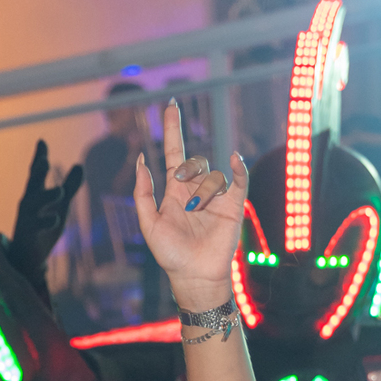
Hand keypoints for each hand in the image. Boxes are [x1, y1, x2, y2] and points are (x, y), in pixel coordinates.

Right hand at [0, 139, 83, 296]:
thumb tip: (79, 165)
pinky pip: (36, 227)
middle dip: (37, 173)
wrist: (28, 260)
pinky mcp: (29, 236)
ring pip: (33, 205)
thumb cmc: (42, 229)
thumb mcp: (60, 205)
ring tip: (60, 190)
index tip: (42, 142)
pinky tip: (56, 217)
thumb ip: (70, 186)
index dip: (39, 158)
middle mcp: (28, 205)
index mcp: (35, 195)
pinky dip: (46, 222)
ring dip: (45, 196)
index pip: (36, 174)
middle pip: (31, 185)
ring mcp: (27, 220)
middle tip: (43, 160)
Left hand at [133, 100, 247, 310]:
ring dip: (204, 190)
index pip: (173, 152)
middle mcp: (196, 190)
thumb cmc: (170, 254)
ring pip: (212, 174)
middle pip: (195, 160)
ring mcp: (216, 197)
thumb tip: (141, 161)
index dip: (171, 129)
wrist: (195, 275)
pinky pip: (239, 179)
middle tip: (182, 183)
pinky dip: (237, 167)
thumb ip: (142, 193)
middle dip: (188, 166)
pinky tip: (233, 160)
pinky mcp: (233, 205)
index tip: (170, 105)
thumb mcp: (149, 224)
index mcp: (175, 191)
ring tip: (198, 211)